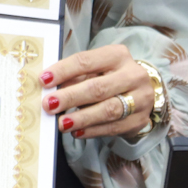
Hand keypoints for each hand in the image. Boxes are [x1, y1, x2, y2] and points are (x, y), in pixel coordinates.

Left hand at [40, 45, 154, 140]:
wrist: (144, 92)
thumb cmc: (112, 77)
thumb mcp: (96, 70)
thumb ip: (76, 77)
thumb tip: (50, 88)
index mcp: (117, 55)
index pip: (86, 61)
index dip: (63, 71)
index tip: (44, 80)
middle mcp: (133, 75)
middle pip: (98, 87)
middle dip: (70, 97)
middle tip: (49, 105)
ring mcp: (140, 98)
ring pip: (108, 110)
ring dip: (81, 118)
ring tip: (62, 123)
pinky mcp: (139, 120)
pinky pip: (113, 127)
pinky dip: (92, 131)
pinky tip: (77, 132)